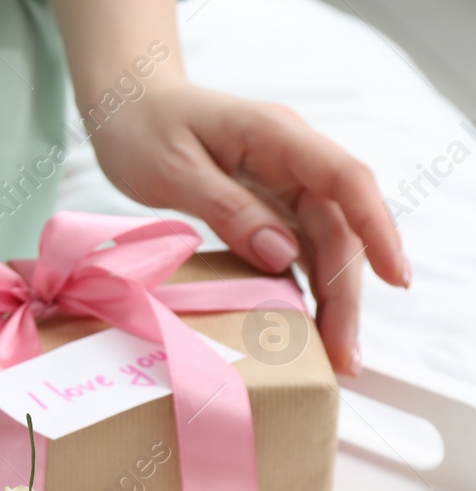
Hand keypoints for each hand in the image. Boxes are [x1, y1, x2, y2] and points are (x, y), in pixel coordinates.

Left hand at [89, 80, 410, 375]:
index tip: (394, 276)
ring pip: (322, 242)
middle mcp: (291, 158)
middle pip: (337, 226)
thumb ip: (226, 207)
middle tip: (345, 354)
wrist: (127, 105)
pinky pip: (296, 247)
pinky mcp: (265, 203)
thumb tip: (281, 253)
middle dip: (347, 291)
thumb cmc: (141, 129)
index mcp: (277, 136)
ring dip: (331, 298)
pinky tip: (307, 327)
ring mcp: (281, 182)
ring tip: (334, 355)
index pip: (345, 180)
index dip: (375, 229)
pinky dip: (304, 286)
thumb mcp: (172, 169)